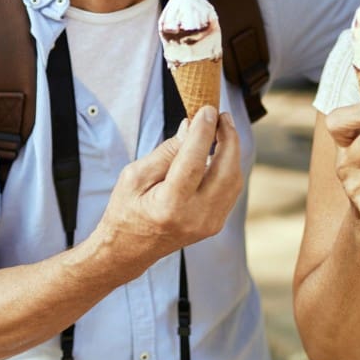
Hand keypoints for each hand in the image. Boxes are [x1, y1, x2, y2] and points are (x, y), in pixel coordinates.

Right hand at [94, 106, 242, 272]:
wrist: (129, 249)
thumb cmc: (126, 210)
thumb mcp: (134, 176)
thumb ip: (166, 152)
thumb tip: (190, 127)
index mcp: (169, 206)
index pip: (195, 162)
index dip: (204, 132)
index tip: (209, 110)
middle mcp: (195, 217)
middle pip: (225, 171)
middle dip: (228, 138)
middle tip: (221, 116)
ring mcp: (208, 224)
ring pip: (233, 180)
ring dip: (231, 151)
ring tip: (221, 129)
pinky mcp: (214, 224)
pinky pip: (230, 190)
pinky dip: (229, 167)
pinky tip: (219, 151)